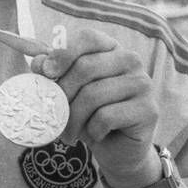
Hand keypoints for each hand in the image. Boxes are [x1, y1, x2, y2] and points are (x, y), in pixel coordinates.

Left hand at [32, 28, 159, 187]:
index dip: (64, 53)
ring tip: (68, 133)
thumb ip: (54, 74)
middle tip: (53, 115)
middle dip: (62, 94)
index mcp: (111, 49)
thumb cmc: (90, 116)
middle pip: (86, 67)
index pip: (88, 38)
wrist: (117, 149)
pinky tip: (94, 135)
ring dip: (73, 119)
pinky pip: (106, 117)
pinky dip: (92, 130)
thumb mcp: (68, 93)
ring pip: (93, 95)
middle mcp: (131, 61)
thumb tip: (39, 63)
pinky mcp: (149, 109)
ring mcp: (143, 84)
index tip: (46, 73)